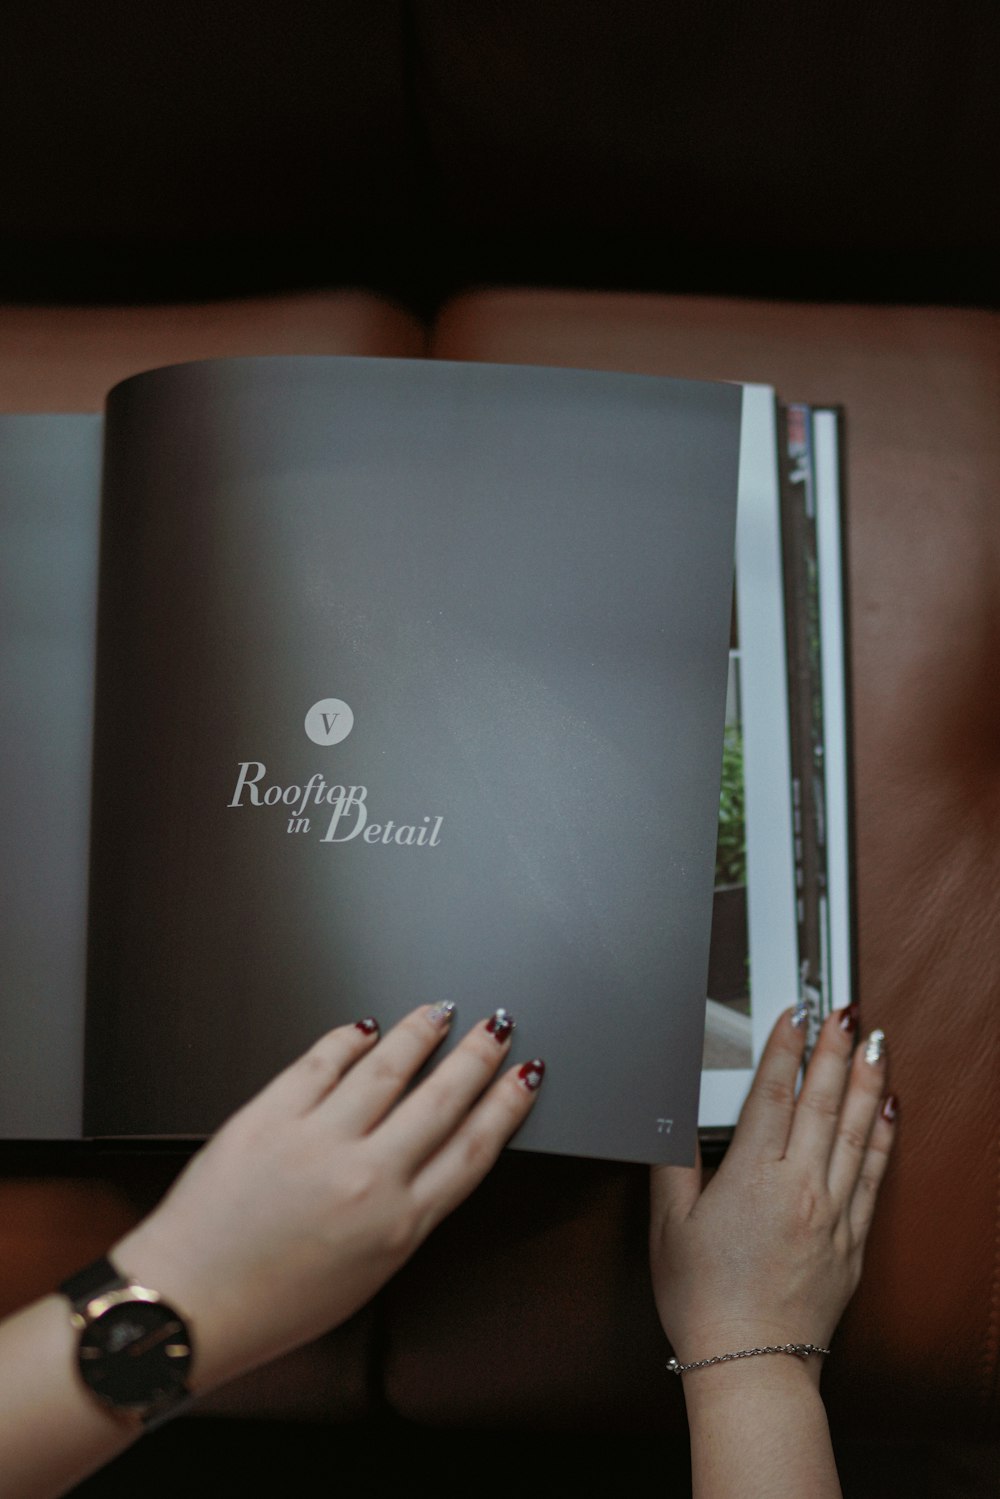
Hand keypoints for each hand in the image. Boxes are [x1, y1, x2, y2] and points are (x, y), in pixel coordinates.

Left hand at [111, 1004, 542, 1392]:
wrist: (186, 1304)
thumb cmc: (268, 1305)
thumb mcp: (365, 1275)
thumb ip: (401, 1216)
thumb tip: (420, 1162)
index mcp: (397, 1225)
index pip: (472, 1148)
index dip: (506, 1106)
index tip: (524, 1077)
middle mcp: (366, 1177)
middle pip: (442, 1099)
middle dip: (477, 1056)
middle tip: (496, 1027)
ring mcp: (316, 1141)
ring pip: (387, 1068)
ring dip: (420, 1033)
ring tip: (439, 1012)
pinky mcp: (269, 1116)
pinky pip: (320, 1062)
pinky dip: (348, 1038)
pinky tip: (364, 1026)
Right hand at [650, 1006, 895, 1376]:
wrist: (753, 1365)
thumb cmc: (705, 1302)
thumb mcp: (669, 1226)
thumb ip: (674, 1163)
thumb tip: (675, 1116)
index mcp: (753, 1178)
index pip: (772, 1093)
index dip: (784, 1046)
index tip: (794, 1012)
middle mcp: (800, 1187)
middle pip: (822, 1101)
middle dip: (835, 1049)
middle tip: (844, 1011)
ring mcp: (833, 1212)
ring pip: (855, 1130)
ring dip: (866, 1080)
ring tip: (876, 1042)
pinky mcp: (853, 1240)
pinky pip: (874, 1173)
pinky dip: (884, 1136)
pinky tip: (889, 1108)